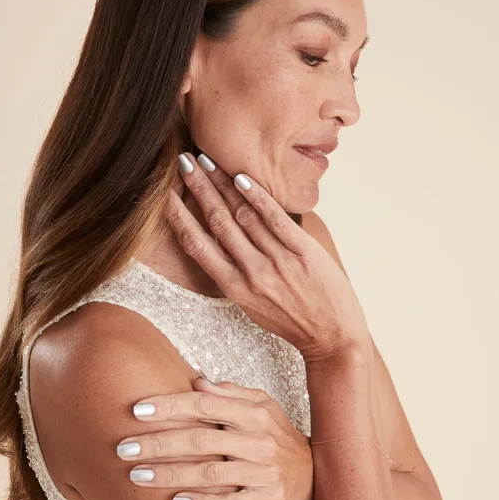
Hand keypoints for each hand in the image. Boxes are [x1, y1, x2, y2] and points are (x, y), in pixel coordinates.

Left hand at [115, 376, 313, 499]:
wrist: (316, 474)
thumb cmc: (277, 436)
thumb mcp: (263, 406)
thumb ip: (230, 393)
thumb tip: (196, 380)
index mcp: (254, 412)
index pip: (205, 403)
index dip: (170, 406)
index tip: (137, 411)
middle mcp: (259, 440)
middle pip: (201, 439)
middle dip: (158, 443)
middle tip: (123, 447)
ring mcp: (264, 472)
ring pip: (210, 473)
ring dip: (170, 474)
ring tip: (136, 476)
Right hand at [164, 151, 370, 363]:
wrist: (332, 338)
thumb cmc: (292, 321)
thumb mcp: (253, 305)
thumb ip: (236, 275)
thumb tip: (221, 241)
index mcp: (234, 288)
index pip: (198, 246)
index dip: (179, 217)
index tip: (165, 194)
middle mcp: (251, 273)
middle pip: (217, 222)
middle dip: (198, 189)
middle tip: (184, 162)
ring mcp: (277, 262)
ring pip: (243, 216)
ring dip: (222, 184)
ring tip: (207, 161)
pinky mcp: (303, 253)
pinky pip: (275, 219)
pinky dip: (257, 197)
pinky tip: (242, 177)